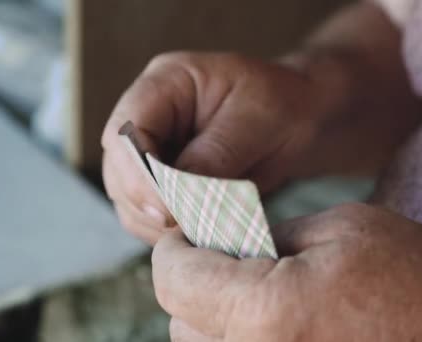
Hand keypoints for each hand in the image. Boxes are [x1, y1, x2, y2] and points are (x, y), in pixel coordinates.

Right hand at [102, 52, 333, 243]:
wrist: (302, 115)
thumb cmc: (283, 104)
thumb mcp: (255, 121)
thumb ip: (214, 157)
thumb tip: (174, 200)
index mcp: (166, 83)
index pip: (126, 130)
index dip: (138, 174)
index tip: (167, 211)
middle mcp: (151, 115)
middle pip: (119, 167)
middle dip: (146, 204)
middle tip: (185, 230)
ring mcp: (155, 148)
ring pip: (129, 196)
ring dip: (156, 224)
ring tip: (198, 234)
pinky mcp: (167, 179)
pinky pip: (152, 213)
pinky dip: (170, 231)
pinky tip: (200, 234)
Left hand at [152, 203, 421, 340]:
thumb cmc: (420, 279)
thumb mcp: (342, 229)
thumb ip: (269, 237)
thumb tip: (228, 245)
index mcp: (268, 312)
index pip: (174, 281)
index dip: (174, 249)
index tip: (187, 234)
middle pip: (179, 323)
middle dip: (193, 284)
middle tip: (226, 258)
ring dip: (212, 319)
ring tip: (255, 292)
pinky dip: (240, 341)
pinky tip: (277, 322)